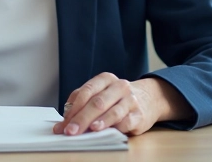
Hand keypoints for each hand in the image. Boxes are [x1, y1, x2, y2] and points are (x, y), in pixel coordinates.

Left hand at [53, 74, 184, 135]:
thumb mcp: (99, 94)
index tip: (64, 123)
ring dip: (100, 122)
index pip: (87, 91)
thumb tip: (63, 123)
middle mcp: (119, 87)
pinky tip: (109, 132)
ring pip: (113, 111)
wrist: (148, 99)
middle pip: (97, 102)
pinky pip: (127, 122)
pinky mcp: (140, 115)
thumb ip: (81, 104)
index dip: (74, 108)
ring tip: (91, 129)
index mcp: (105, 79)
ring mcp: (131, 100)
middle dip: (82, 118)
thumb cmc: (116, 99)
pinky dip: (116, 128)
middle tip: (71, 131)